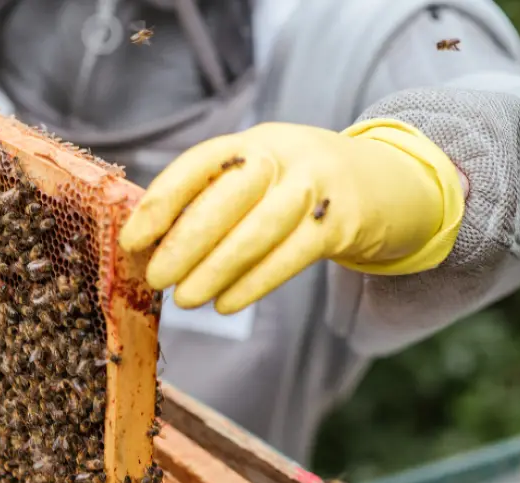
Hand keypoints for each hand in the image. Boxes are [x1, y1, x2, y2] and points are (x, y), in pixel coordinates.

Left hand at [118, 120, 464, 313]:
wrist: (386, 183)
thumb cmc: (296, 188)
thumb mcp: (259, 177)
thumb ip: (213, 200)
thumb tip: (151, 245)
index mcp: (252, 141)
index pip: (199, 165)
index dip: (161, 203)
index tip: (132, 240)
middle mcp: (285, 154)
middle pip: (229, 195)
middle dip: (186, 240)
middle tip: (157, 278)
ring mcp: (318, 185)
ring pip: (260, 229)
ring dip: (216, 268)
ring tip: (185, 299)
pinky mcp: (342, 221)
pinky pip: (292, 255)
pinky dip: (255, 282)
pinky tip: (225, 303)